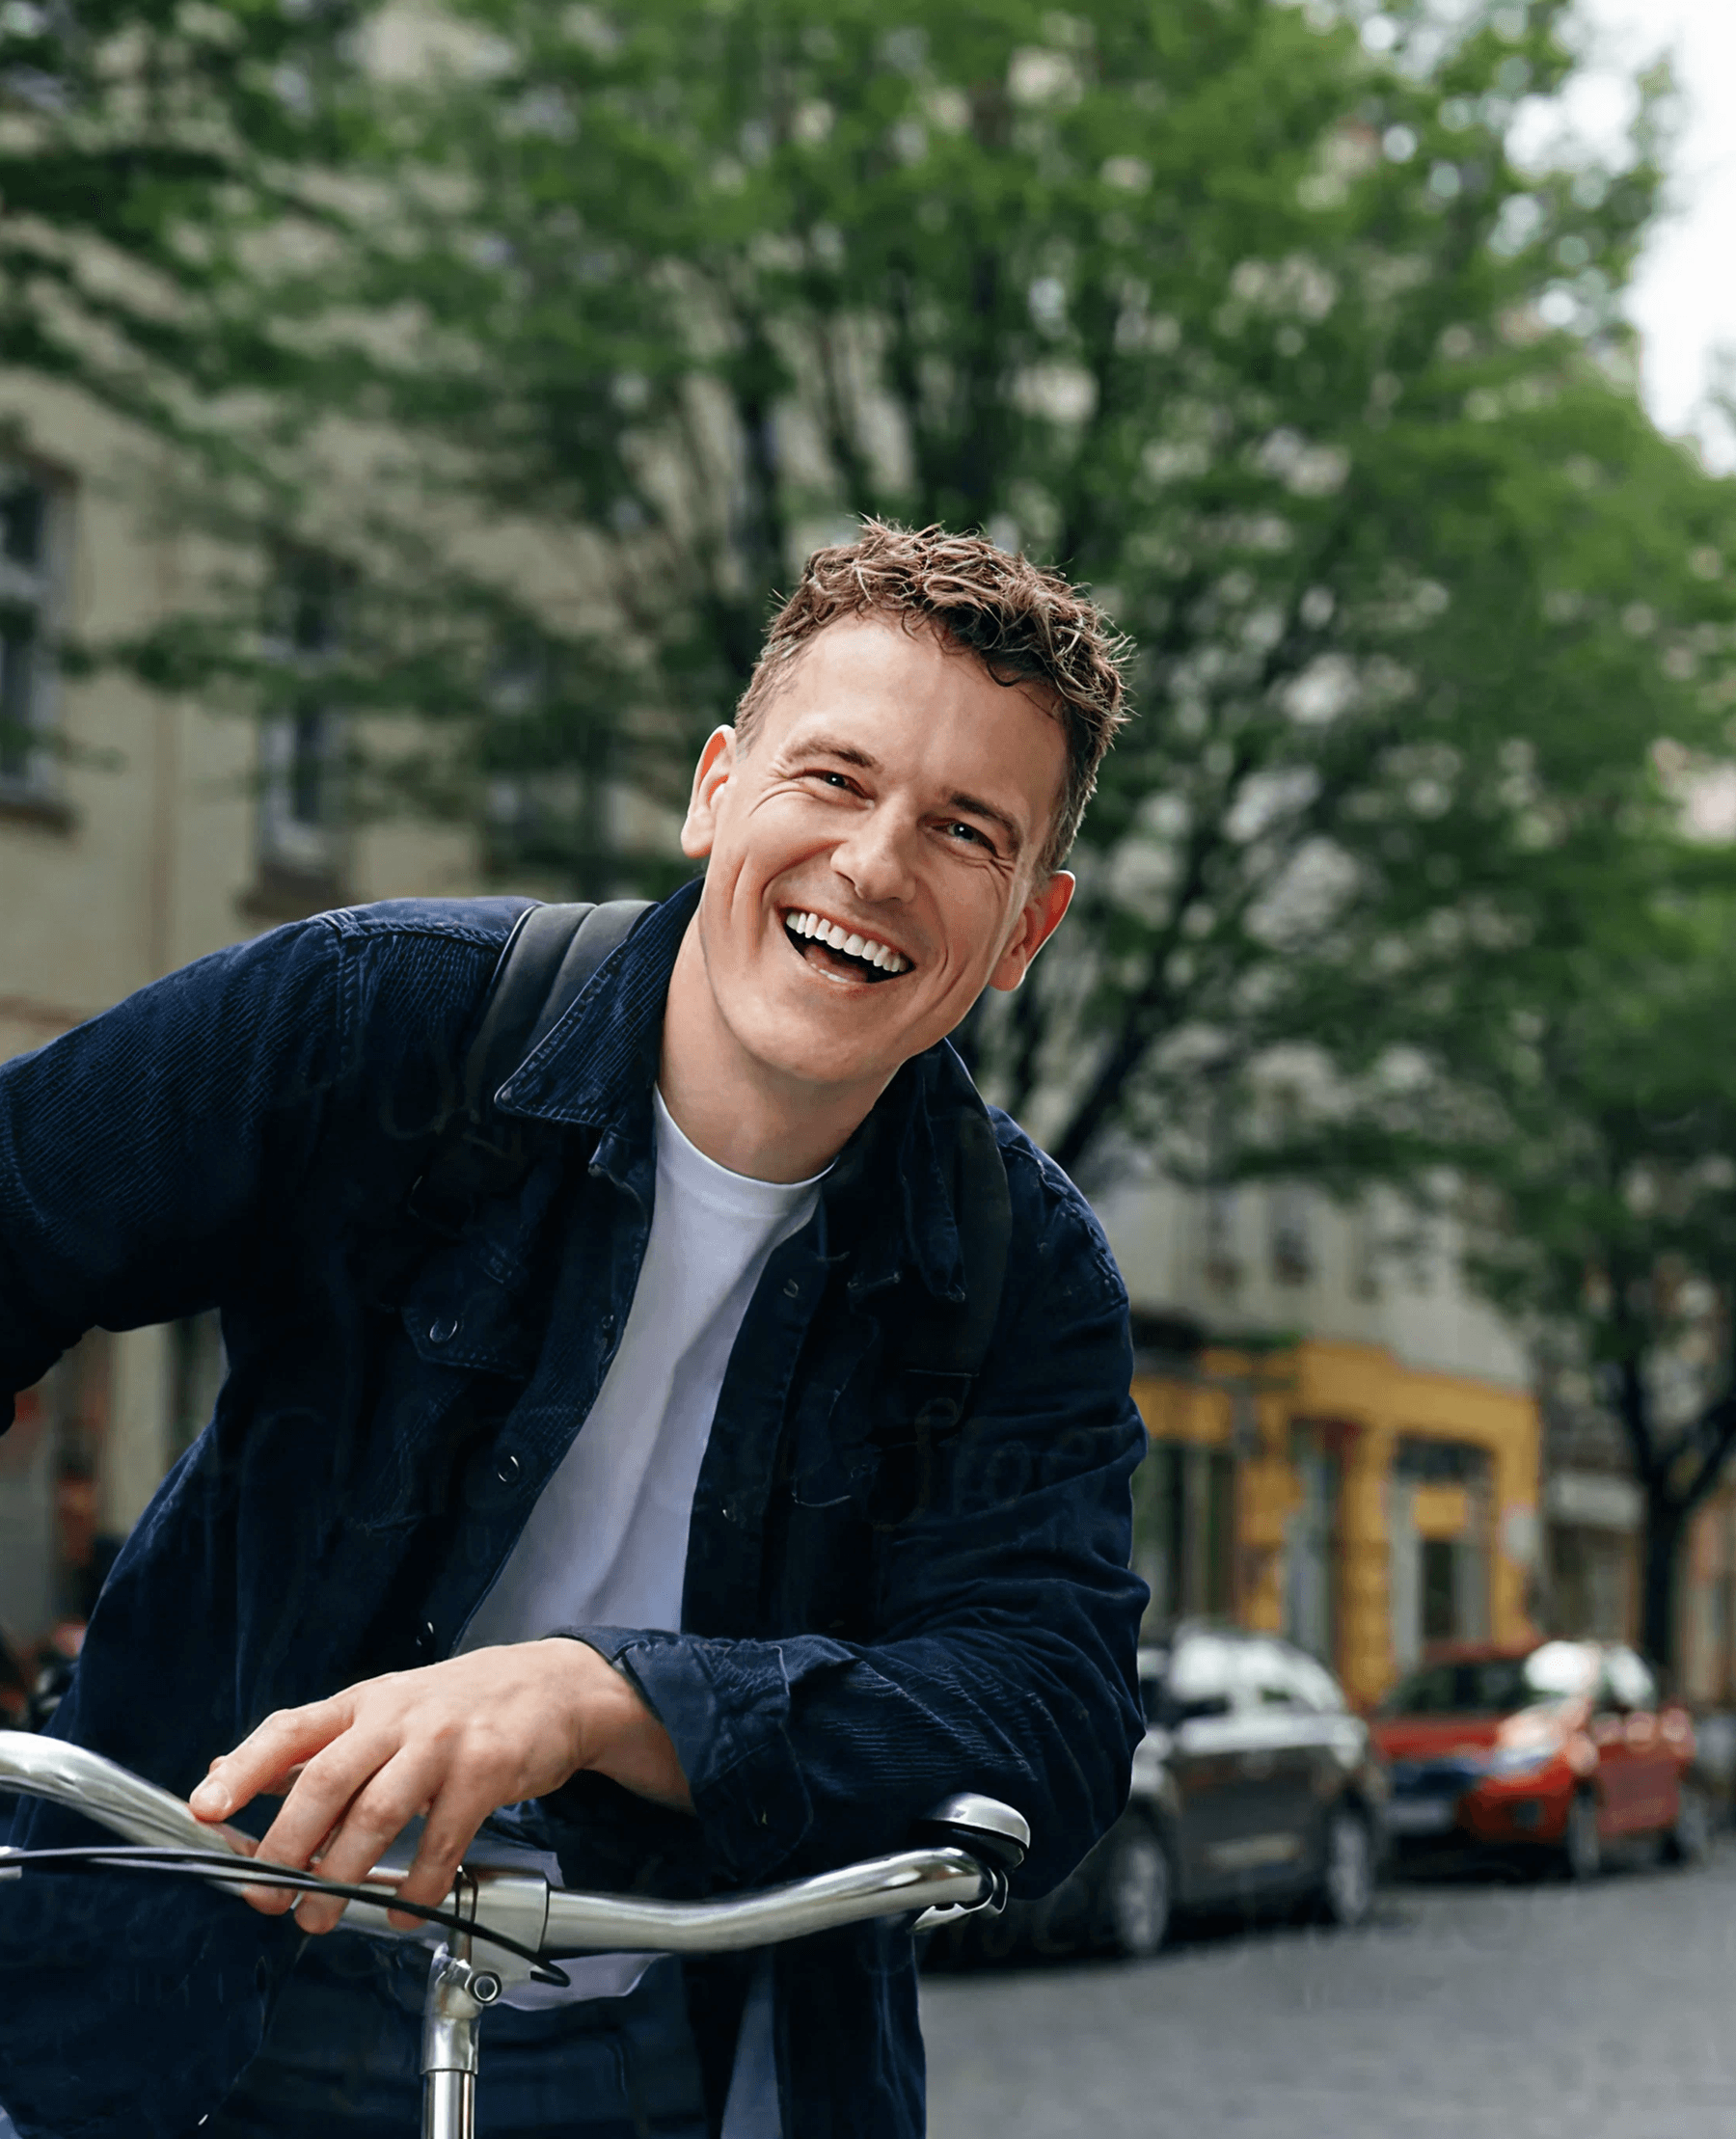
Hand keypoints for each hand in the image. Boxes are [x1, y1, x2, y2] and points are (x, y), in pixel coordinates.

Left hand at [187, 1639, 690, 1933]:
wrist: (554, 1687)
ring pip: (377, 1815)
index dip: (243, 1768)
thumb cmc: (458, 1706)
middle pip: (324, 1781)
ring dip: (341, 1877)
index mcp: (363, 1704)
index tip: (204, 1808)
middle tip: (266, 1896)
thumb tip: (225, 1769)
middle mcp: (397, 1718)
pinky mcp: (487, 1772)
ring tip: (320, 1918)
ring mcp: (443, 1743)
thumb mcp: (383, 1709)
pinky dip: (417, 1888)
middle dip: (286, 1847)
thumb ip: (312, 1744)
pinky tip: (403, 1911)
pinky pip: (442, 1843)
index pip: (290, 1730)